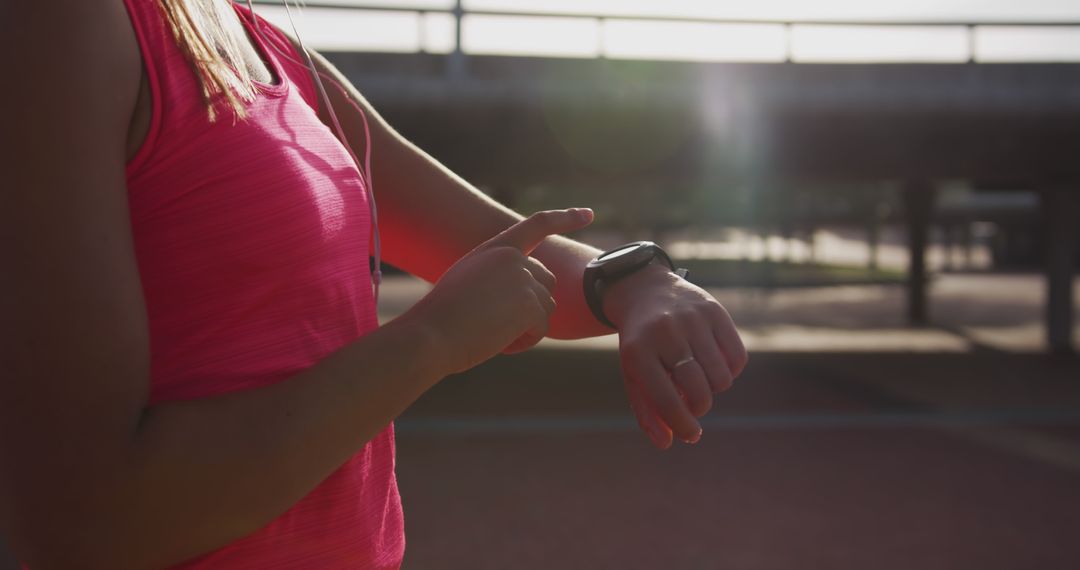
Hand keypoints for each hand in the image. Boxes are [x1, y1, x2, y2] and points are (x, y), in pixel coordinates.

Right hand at [400, 208, 593, 374]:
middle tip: (495, 323)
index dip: (565, 218)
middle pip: (546, 281)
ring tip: (490, 331)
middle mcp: (512, 258)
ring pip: (546, 307)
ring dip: (525, 326)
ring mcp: (523, 279)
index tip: (588, 214)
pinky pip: (541, 328)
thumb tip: (531, 298)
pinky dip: (523, 341)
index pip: (537, 225)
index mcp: (495, 248)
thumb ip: (499, 279)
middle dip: (531, 305)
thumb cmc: (441, 318)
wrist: (430, 335)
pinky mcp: (530, 304)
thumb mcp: (468, 284)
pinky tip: (497, 342)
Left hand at [603, 264, 747, 449]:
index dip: (682, 424)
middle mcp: (666, 333)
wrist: (644, 290)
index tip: (692, 434)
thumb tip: (668, 443)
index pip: (666, 400)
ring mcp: (691, 320)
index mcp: (639, 352)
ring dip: (715, 388)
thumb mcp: (634, 373)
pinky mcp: (714, 311)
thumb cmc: (640, 343)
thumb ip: (648, 411)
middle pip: (699, 391)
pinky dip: (731, 370)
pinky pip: (738, 357)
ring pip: (722, 377)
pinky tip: (716, 364)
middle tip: (695, 402)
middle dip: (701, 406)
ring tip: (701, 378)